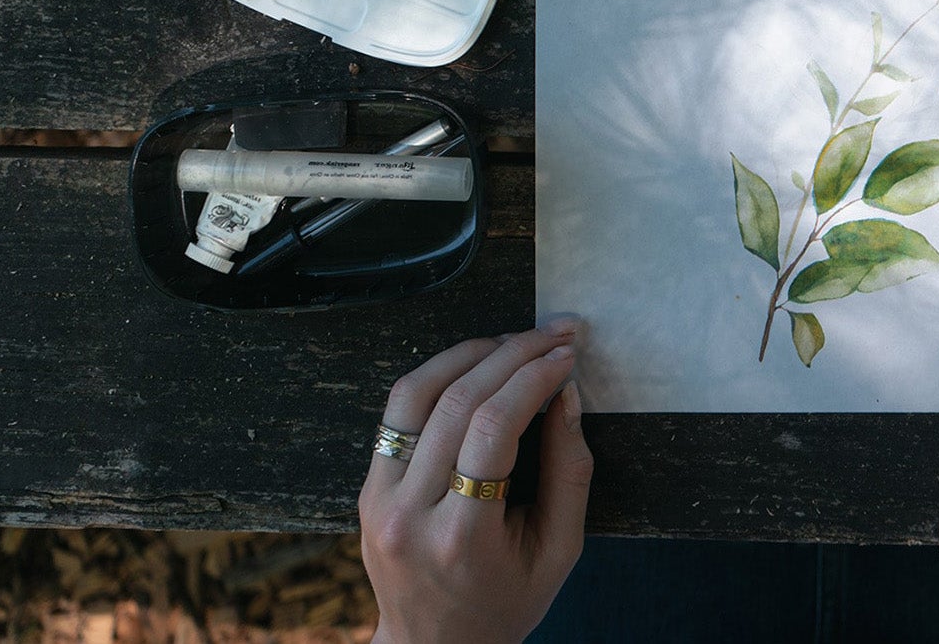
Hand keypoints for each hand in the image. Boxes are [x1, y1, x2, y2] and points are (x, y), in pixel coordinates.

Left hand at [359, 321, 593, 643]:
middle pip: (458, 401)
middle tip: (554, 335)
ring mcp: (379, 499)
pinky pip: (398, 411)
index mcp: (462, 538)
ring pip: (417, 392)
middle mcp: (410, 514)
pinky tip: (476, 366)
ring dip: (471, 352)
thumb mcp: (560, 551)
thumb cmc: (505, 604)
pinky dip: (439, 376)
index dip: (535, 378)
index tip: (568, 357)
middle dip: (514, 353)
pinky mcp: (368, 488)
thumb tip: (566, 394)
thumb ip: (570, 471)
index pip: (494, 429)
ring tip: (515, 341)